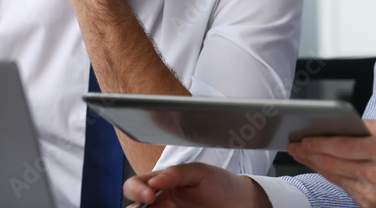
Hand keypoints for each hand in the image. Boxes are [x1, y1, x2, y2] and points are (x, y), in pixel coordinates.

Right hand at [123, 163, 270, 207]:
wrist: (240, 203)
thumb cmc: (220, 184)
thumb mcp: (199, 172)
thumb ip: (176, 173)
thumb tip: (153, 181)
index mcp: (161, 183)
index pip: (135, 185)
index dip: (137, 190)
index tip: (150, 196)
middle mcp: (160, 202)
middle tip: (159, 207)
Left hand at [287, 120, 375, 207]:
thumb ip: (366, 126)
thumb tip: (338, 124)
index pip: (343, 146)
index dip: (319, 143)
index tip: (303, 139)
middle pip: (333, 163)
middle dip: (310, 154)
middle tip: (294, 147)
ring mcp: (373, 192)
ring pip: (335, 177)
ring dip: (315, 166)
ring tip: (302, 155)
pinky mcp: (371, 204)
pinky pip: (344, 188)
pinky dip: (331, 177)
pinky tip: (321, 167)